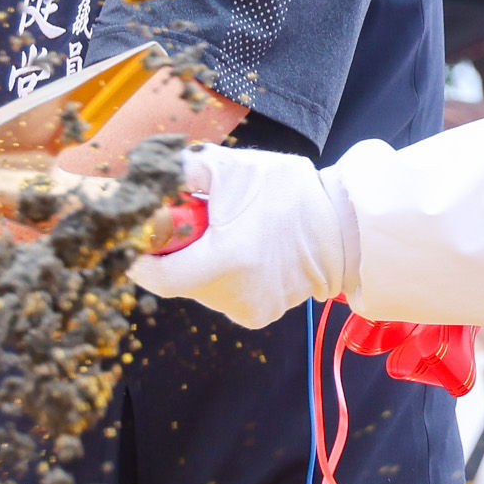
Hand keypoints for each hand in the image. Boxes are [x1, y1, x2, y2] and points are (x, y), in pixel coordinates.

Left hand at [127, 144, 349, 327]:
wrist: (343, 229)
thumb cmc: (290, 194)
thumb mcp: (237, 168)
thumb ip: (186, 168)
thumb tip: (149, 172)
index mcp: (225, 260)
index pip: (157, 275)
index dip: (141, 257)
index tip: (140, 237)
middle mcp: (233, 294)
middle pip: (177, 280)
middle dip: (175, 253)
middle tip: (192, 224)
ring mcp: (246, 308)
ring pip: (198, 288)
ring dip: (199, 264)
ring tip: (227, 235)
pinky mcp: (257, 316)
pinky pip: (221, 296)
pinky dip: (222, 277)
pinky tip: (245, 255)